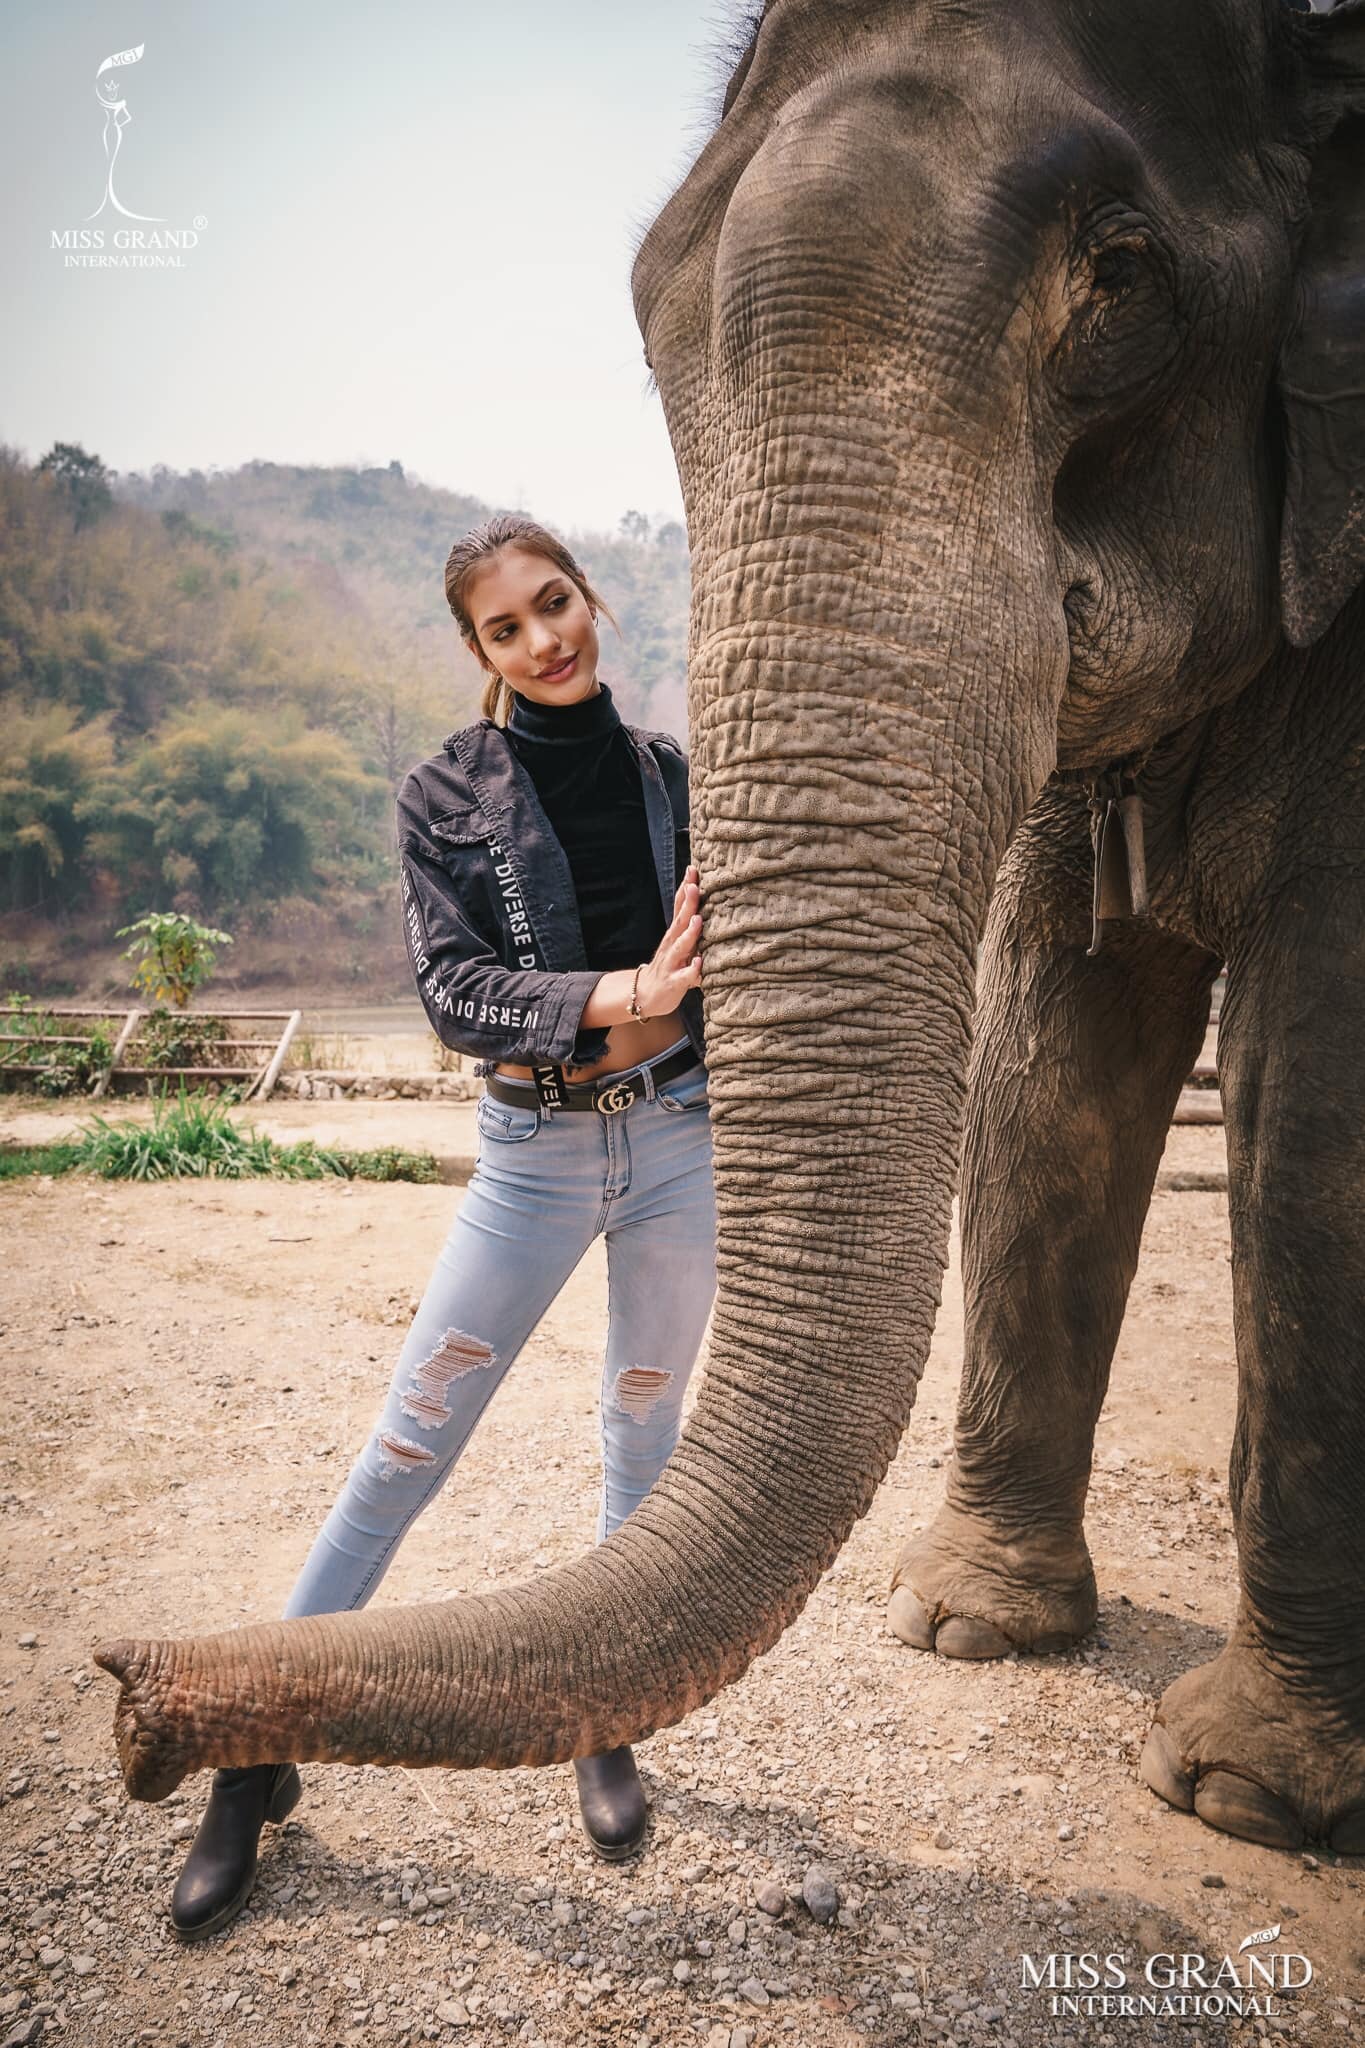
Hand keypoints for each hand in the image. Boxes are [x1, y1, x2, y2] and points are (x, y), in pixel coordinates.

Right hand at [636, 863, 701, 1017]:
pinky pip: (684, 976)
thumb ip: (692, 928)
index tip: (693, 869)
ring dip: (689, 933)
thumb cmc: (670, 967)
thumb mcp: (681, 944)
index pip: (679, 907)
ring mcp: (671, 963)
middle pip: (679, 921)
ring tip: (697, 920)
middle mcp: (671, 944)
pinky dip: (691, 970)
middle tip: (694, 885)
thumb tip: (708, 903)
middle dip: (687, 903)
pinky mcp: (673, 982)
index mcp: (674, 934)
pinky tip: (698, 963)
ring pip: (680, 946)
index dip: (685, 888)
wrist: (646, 995)